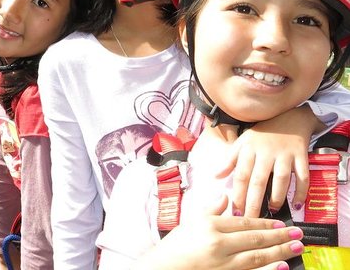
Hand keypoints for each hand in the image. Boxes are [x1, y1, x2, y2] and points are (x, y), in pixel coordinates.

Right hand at [134, 196, 303, 269]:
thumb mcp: (191, 222)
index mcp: (210, 225)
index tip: (281, 223)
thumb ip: (211, 210)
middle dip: (279, 236)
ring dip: (279, 252)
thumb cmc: (175, 246)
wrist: (162, 268)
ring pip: (257, 256)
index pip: (244, 222)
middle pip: (255, 238)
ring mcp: (222, 262)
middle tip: (297, 234)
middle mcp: (218, 243)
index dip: (264, 222)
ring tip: (295, 248)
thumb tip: (226, 197)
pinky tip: (281, 267)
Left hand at [217, 106, 318, 217]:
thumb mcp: (242, 143)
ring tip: (272, 211)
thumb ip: (230, 161)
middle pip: (258, 180)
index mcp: (248, 150)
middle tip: (251, 219)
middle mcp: (265, 152)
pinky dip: (301, 191)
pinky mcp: (301, 155)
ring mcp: (284, 154)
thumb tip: (215, 176)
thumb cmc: (261, 134)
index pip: (241, 175)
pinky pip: (303, 176)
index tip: (235, 212)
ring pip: (281, 178)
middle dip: (254, 202)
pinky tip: (297, 204)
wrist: (288, 117)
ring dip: (277, 196)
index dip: (238, 194)